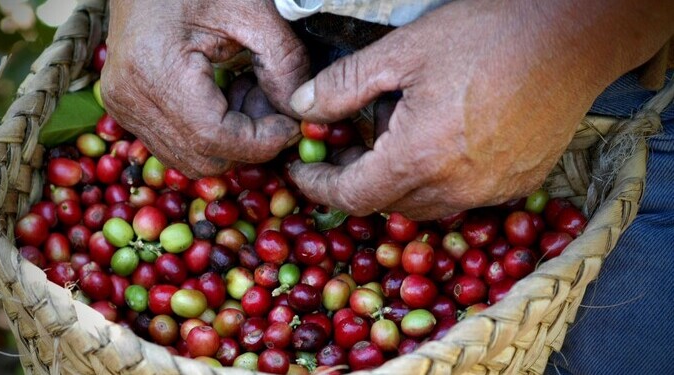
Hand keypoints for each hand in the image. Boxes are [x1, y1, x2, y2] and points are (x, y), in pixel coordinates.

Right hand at [102, 0, 308, 176]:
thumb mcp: (250, 10)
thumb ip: (283, 62)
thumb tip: (298, 112)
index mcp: (155, 71)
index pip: (213, 138)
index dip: (261, 142)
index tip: (292, 125)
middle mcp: (130, 99)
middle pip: (203, 157)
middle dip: (248, 142)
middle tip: (271, 104)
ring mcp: (123, 108)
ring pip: (190, 158)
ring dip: (230, 141)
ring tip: (244, 93)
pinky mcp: (126, 110)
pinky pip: (176, 144)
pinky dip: (209, 134)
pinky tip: (222, 96)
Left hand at [288, 0, 671, 219]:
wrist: (575, 35)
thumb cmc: (489, 36)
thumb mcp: (403, 52)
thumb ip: (344, 86)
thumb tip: (302, 108)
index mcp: (419, 159)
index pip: (351, 196)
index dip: (318, 187)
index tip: (302, 173)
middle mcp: (455, 188)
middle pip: (385, 204)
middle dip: (356, 180)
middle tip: (346, 144)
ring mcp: (490, 192)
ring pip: (423, 204)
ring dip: (396, 181)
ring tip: (394, 135)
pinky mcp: (517, 185)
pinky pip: (461, 196)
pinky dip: (436, 180)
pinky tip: (440, 141)